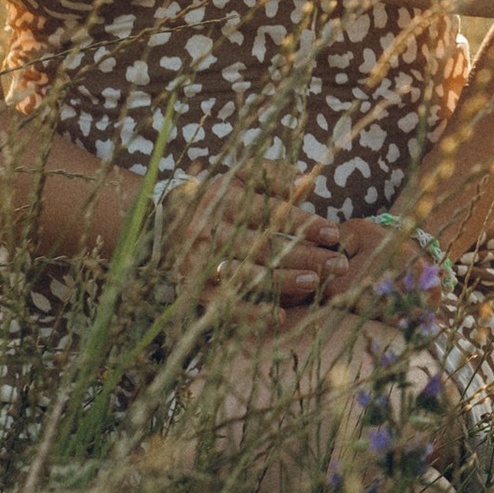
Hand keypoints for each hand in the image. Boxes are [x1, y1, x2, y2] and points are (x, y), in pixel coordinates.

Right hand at [156, 159, 360, 310]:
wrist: (155, 225)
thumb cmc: (212, 201)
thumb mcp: (237, 179)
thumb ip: (272, 176)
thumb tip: (308, 181)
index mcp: (221, 199)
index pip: (269, 212)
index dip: (303, 224)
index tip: (334, 233)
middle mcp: (207, 230)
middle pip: (262, 245)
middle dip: (304, 255)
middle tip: (338, 264)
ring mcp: (197, 262)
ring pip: (246, 274)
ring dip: (282, 281)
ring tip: (314, 283)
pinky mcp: (191, 290)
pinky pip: (223, 305)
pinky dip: (250, 313)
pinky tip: (278, 316)